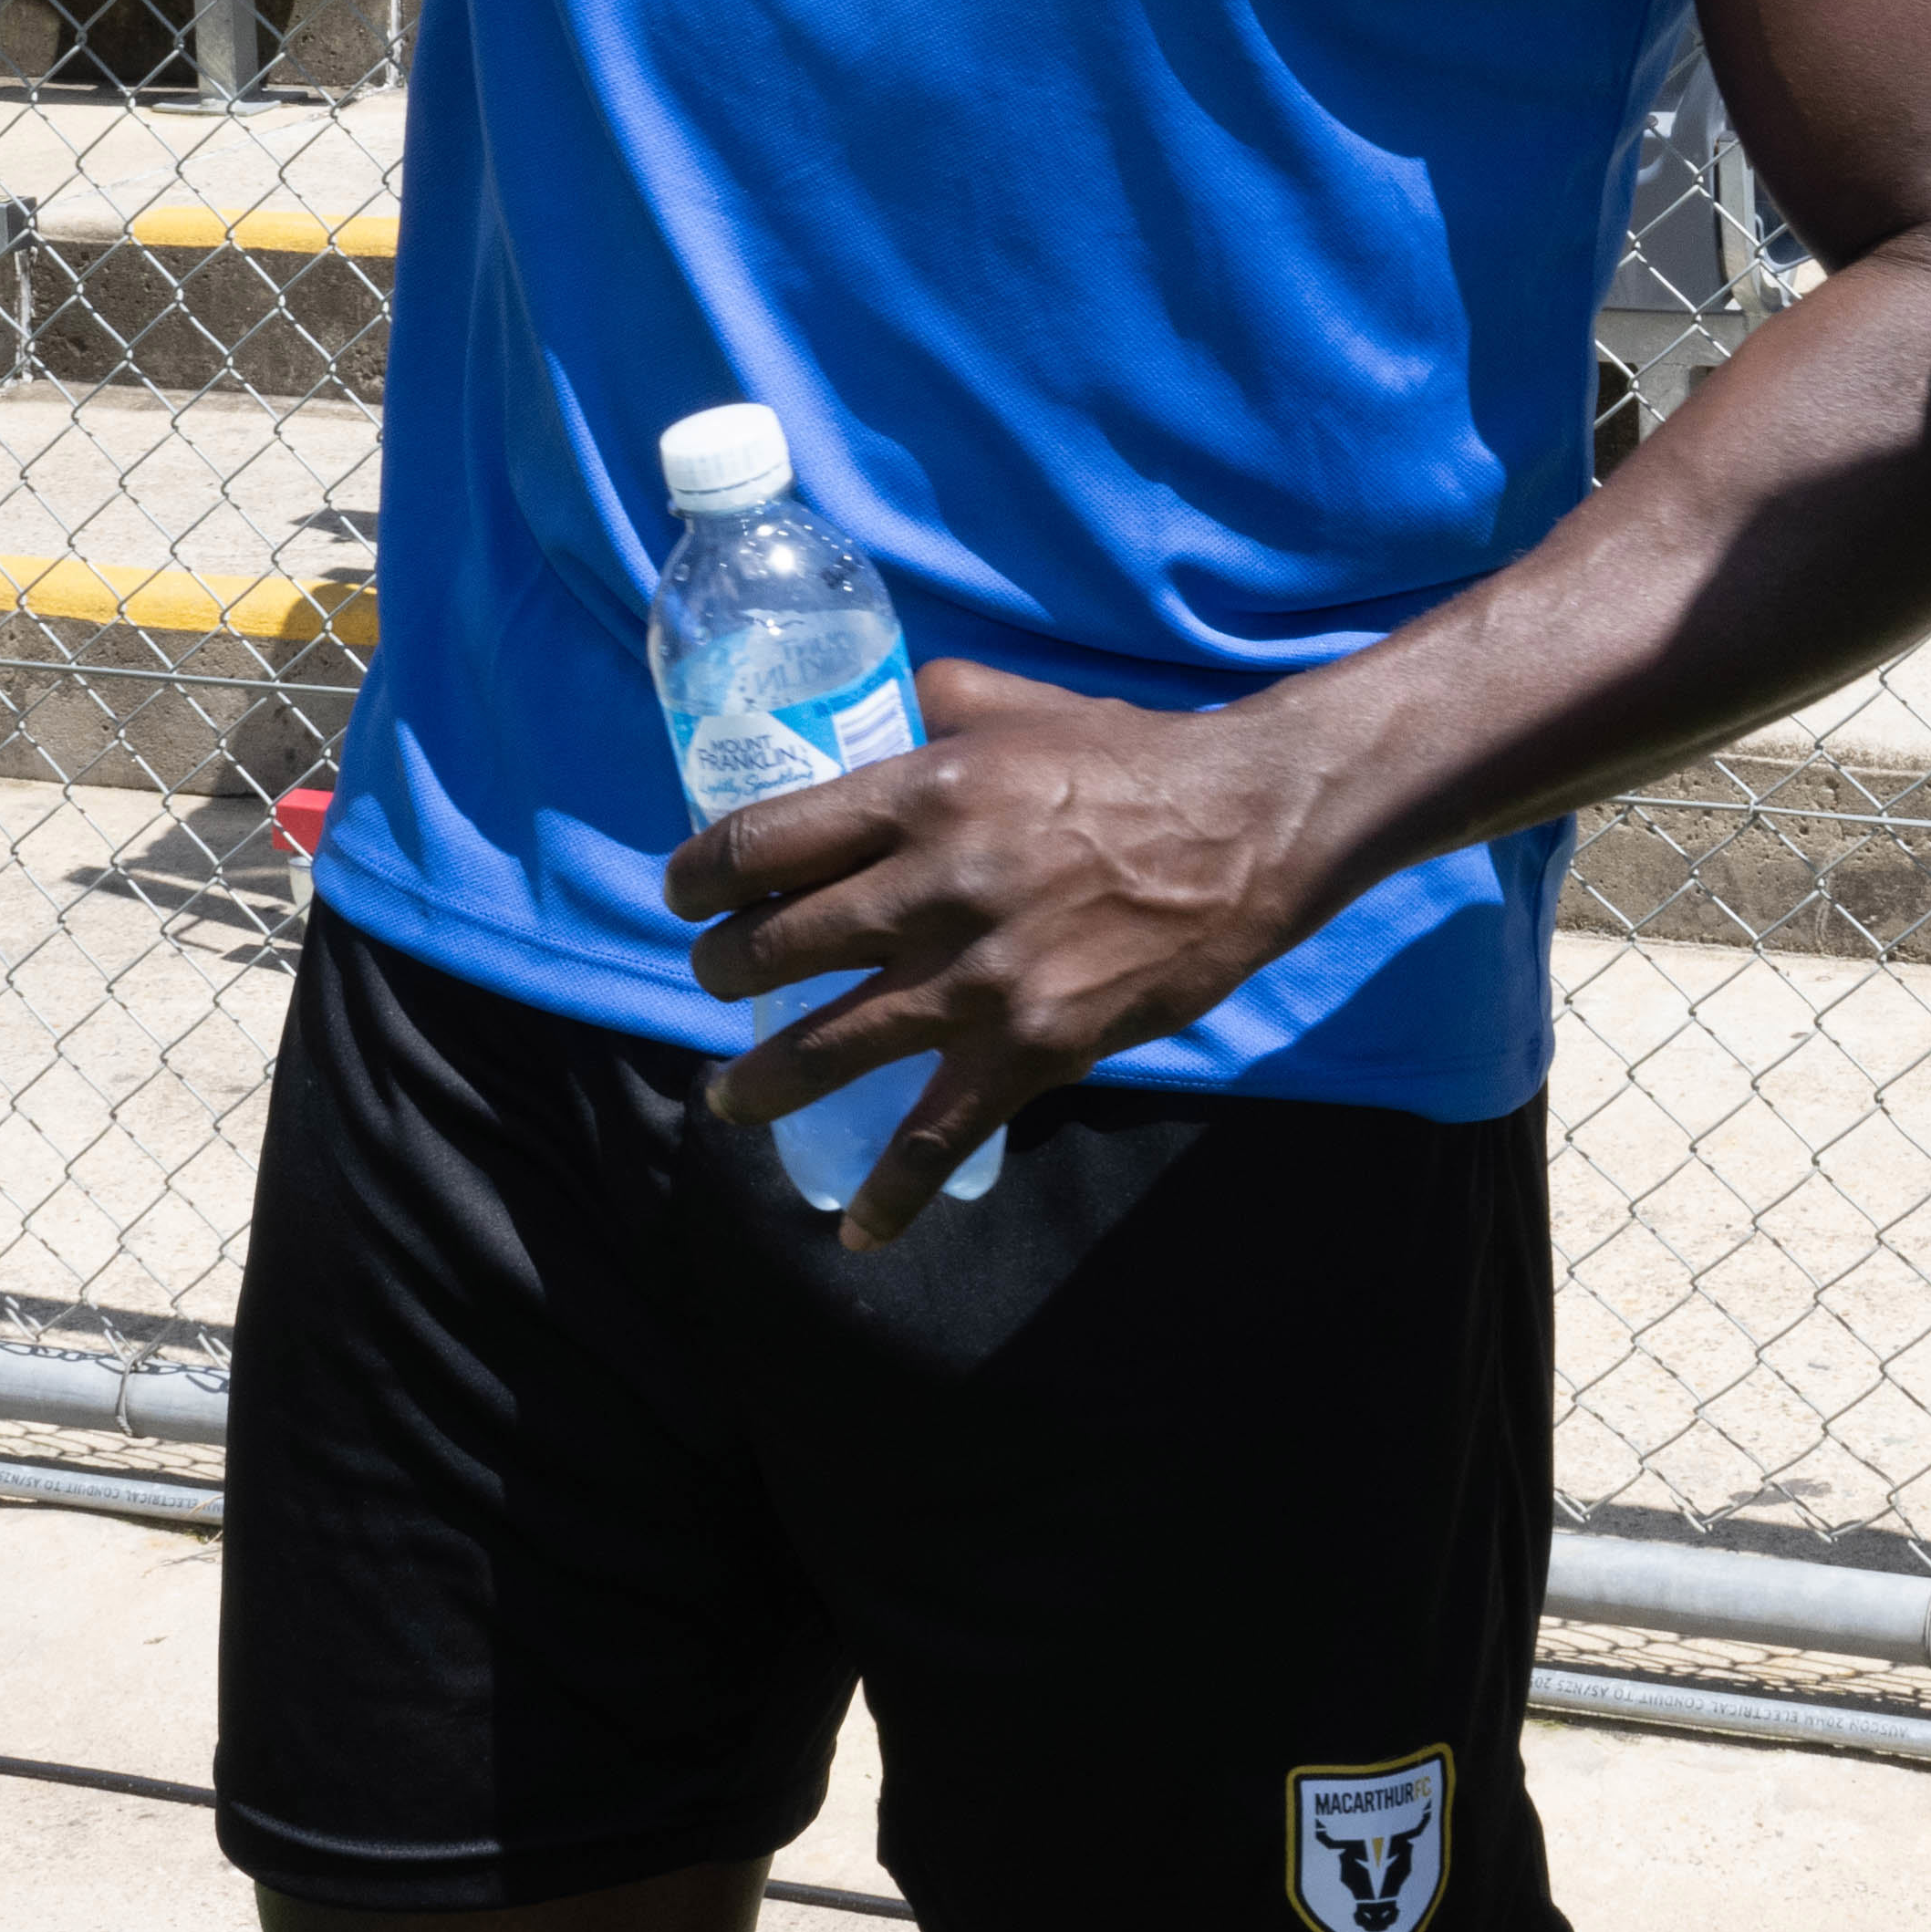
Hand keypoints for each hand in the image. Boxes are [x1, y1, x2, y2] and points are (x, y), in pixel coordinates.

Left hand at [664, 658, 1362, 1245]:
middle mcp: (930, 888)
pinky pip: (937, 1137)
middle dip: (719, 975)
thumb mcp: (1015, 704)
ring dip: (759, 1083)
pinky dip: (891, 1194)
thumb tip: (869, 707)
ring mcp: (977, 978)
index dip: (696, 878)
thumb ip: (931, 701)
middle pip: (773, 948)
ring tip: (730, 1099)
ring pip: (828, 1049)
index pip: (759, 843)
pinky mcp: (1031, 1049)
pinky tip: (857, 1230)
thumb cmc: (1130, 758)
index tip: (683, 898)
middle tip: (714, 984)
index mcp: (917, 793)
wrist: (1247, 830)